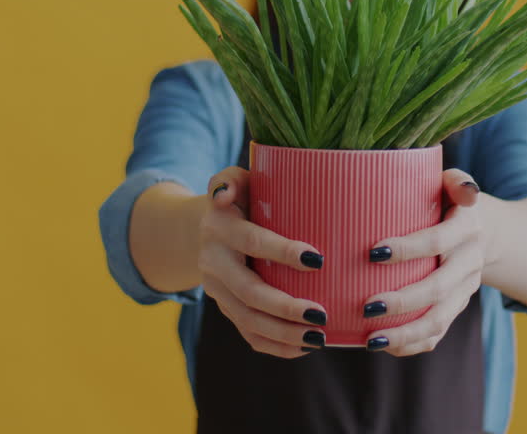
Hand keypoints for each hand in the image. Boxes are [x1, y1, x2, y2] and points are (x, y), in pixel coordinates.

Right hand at [198, 166, 329, 357]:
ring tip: (318, 337)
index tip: (318, 259)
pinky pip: (248, 334)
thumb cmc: (239, 198)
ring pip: (247, 320)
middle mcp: (213, 262)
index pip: (252, 241)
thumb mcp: (233, 179)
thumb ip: (229, 179)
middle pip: (248, 291)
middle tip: (321, 314)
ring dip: (283, 333)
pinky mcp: (226, 308)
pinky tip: (304, 348)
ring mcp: (217, 290)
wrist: (206, 227)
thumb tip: (224, 195)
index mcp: (219, 227)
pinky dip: (276, 346)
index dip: (282, 252)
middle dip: (284, 307)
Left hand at [361, 169, 485, 355]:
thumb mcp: (455, 183)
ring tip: (372, 339)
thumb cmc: (453, 202)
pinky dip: (412, 344)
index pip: (438, 240)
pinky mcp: (457, 307)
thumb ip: (455, 180)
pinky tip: (384, 346)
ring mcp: (465, 289)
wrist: (489, 232)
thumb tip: (465, 188)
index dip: (408, 248)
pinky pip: (438, 332)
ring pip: (440, 318)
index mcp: (467, 226)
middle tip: (367, 305)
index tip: (373, 253)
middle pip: (439, 287)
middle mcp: (470, 261)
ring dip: (406, 331)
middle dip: (403, 300)